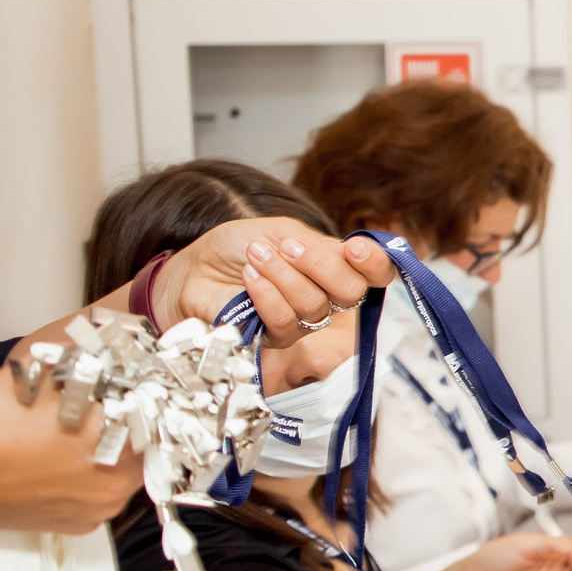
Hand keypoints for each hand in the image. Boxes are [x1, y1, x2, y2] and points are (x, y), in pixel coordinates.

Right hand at [0, 359, 141, 533]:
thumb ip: (89, 360)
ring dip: (111, 450)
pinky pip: (98, 493)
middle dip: (129, 423)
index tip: (138, 389)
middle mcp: (115, 488)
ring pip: (122, 470)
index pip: (158, 418)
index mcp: (120, 448)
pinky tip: (66, 457)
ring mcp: (96, 510)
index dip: (147, 397)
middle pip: (143, 446)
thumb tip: (115, 346)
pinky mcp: (77, 524)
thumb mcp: (43, 375)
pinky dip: (90, 475)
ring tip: (80, 431)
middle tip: (107, 407)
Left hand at [157, 219, 396, 341]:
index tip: (355, 248)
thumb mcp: (281, 231)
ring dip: (284, 276)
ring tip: (256, 255)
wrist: (193, 269)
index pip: (378, 273)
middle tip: (290, 247)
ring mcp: (303, 320)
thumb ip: (318, 244)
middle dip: (321, 266)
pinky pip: (285, 322)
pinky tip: (249, 278)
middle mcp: (327, 296)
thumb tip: (351, 253)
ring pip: (316, 306)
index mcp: (335, 266)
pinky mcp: (275, 339)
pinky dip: (267, 295)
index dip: (375, 263)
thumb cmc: (236, 247)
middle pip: (352, 292)